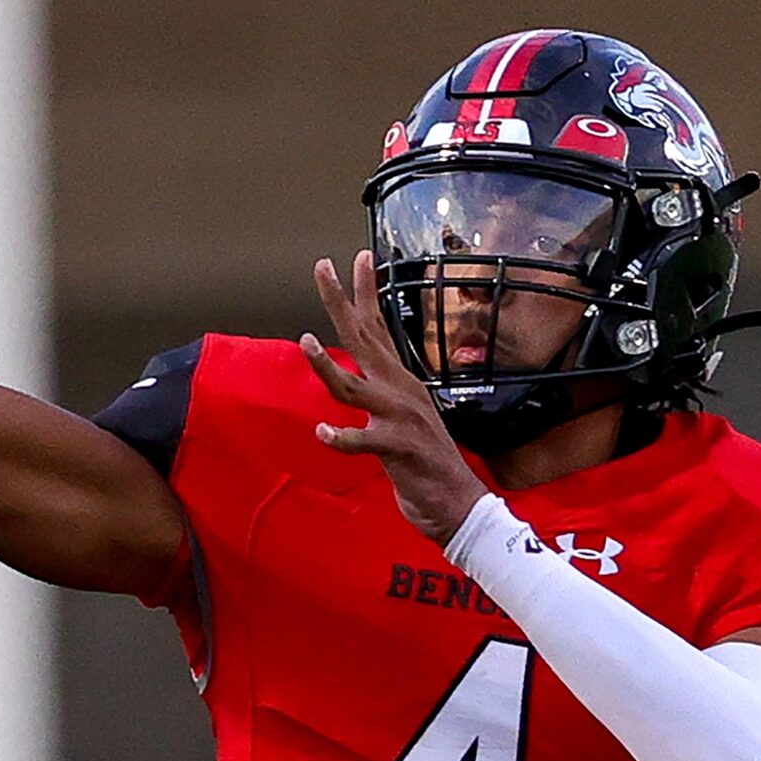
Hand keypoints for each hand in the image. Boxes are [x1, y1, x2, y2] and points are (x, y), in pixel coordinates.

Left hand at [300, 251, 488, 545]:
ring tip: (305, 343)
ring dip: (327, 366)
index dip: (365, 292)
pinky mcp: (398, 449)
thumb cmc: (423, 462)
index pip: (378, 327)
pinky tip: (323, 433)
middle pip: (363, 338)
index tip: (356, 256)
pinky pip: (364, 441)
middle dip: (340, 302)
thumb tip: (364, 374)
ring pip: (355, 387)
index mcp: (399, 381)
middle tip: (321, 267)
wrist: (456, 504)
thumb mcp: (401, 417)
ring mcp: (400, 418)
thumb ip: (382, 393)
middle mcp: (399, 391)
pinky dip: (343, 437)